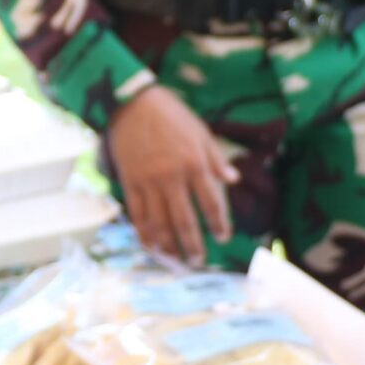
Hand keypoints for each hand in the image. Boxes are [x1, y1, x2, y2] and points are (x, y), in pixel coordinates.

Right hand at [106, 85, 238, 265]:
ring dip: (169, 245)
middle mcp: (172, 177)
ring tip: (176, 260)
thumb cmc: (171, 115)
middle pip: (185, 220)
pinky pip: (138, 214)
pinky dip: (144, 233)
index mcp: (194, 164)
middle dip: (194, 244)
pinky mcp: (130, 183)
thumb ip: (216, 159)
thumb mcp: (200, 131)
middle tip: (199, 261)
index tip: (223, 238)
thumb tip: (234, 180)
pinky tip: (150, 246)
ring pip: (160, 223)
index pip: (211, 202)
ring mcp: (149, 182)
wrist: (131, 103)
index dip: (219, 223)